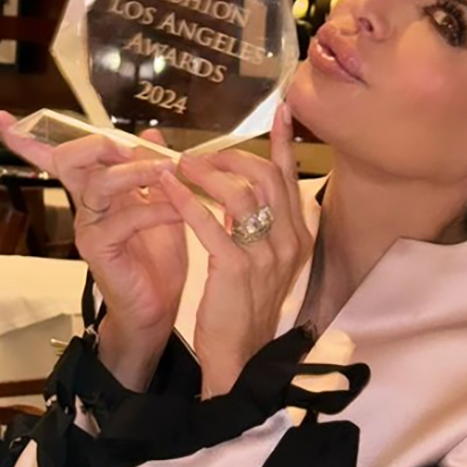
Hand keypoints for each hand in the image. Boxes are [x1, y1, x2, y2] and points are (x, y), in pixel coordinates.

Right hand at [0, 113, 187, 387]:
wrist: (157, 307)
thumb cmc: (156, 258)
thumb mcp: (162, 205)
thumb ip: (155, 171)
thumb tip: (151, 134)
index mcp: (97, 191)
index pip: (60, 159)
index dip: (30, 140)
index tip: (2, 118)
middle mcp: (86, 206)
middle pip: (72, 160)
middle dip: (101, 143)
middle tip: (135, 146)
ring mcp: (89, 227)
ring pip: (98, 184)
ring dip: (136, 171)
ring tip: (169, 170)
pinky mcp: (99, 249)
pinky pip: (124, 218)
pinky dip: (156, 208)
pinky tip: (178, 210)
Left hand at [158, 103, 312, 397]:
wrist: (239, 358)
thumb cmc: (244, 306)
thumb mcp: (262, 259)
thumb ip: (258, 222)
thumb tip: (243, 184)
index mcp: (298, 236)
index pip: (290, 177)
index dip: (283, 142)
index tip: (282, 109)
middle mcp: (289, 241)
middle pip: (265, 177)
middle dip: (230, 158)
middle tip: (201, 154)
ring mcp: (266, 255)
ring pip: (240, 193)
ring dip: (206, 174)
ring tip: (178, 167)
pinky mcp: (237, 269)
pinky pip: (211, 223)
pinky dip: (187, 201)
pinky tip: (168, 189)